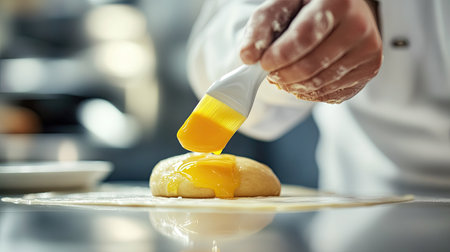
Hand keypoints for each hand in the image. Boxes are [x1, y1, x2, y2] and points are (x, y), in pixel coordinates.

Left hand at [240, 0, 381, 102]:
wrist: (341, 13)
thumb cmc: (308, 8)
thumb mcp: (282, 7)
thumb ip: (261, 28)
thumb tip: (247, 56)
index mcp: (338, 2)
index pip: (305, 37)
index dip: (280, 56)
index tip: (264, 64)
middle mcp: (360, 25)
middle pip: (313, 65)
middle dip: (284, 74)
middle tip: (271, 73)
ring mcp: (368, 50)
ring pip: (321, 83)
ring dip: (295, 86)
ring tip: (285, 76)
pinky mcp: (370, 70)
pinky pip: (333, 94)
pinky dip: (311, 93)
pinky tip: (304, 80)